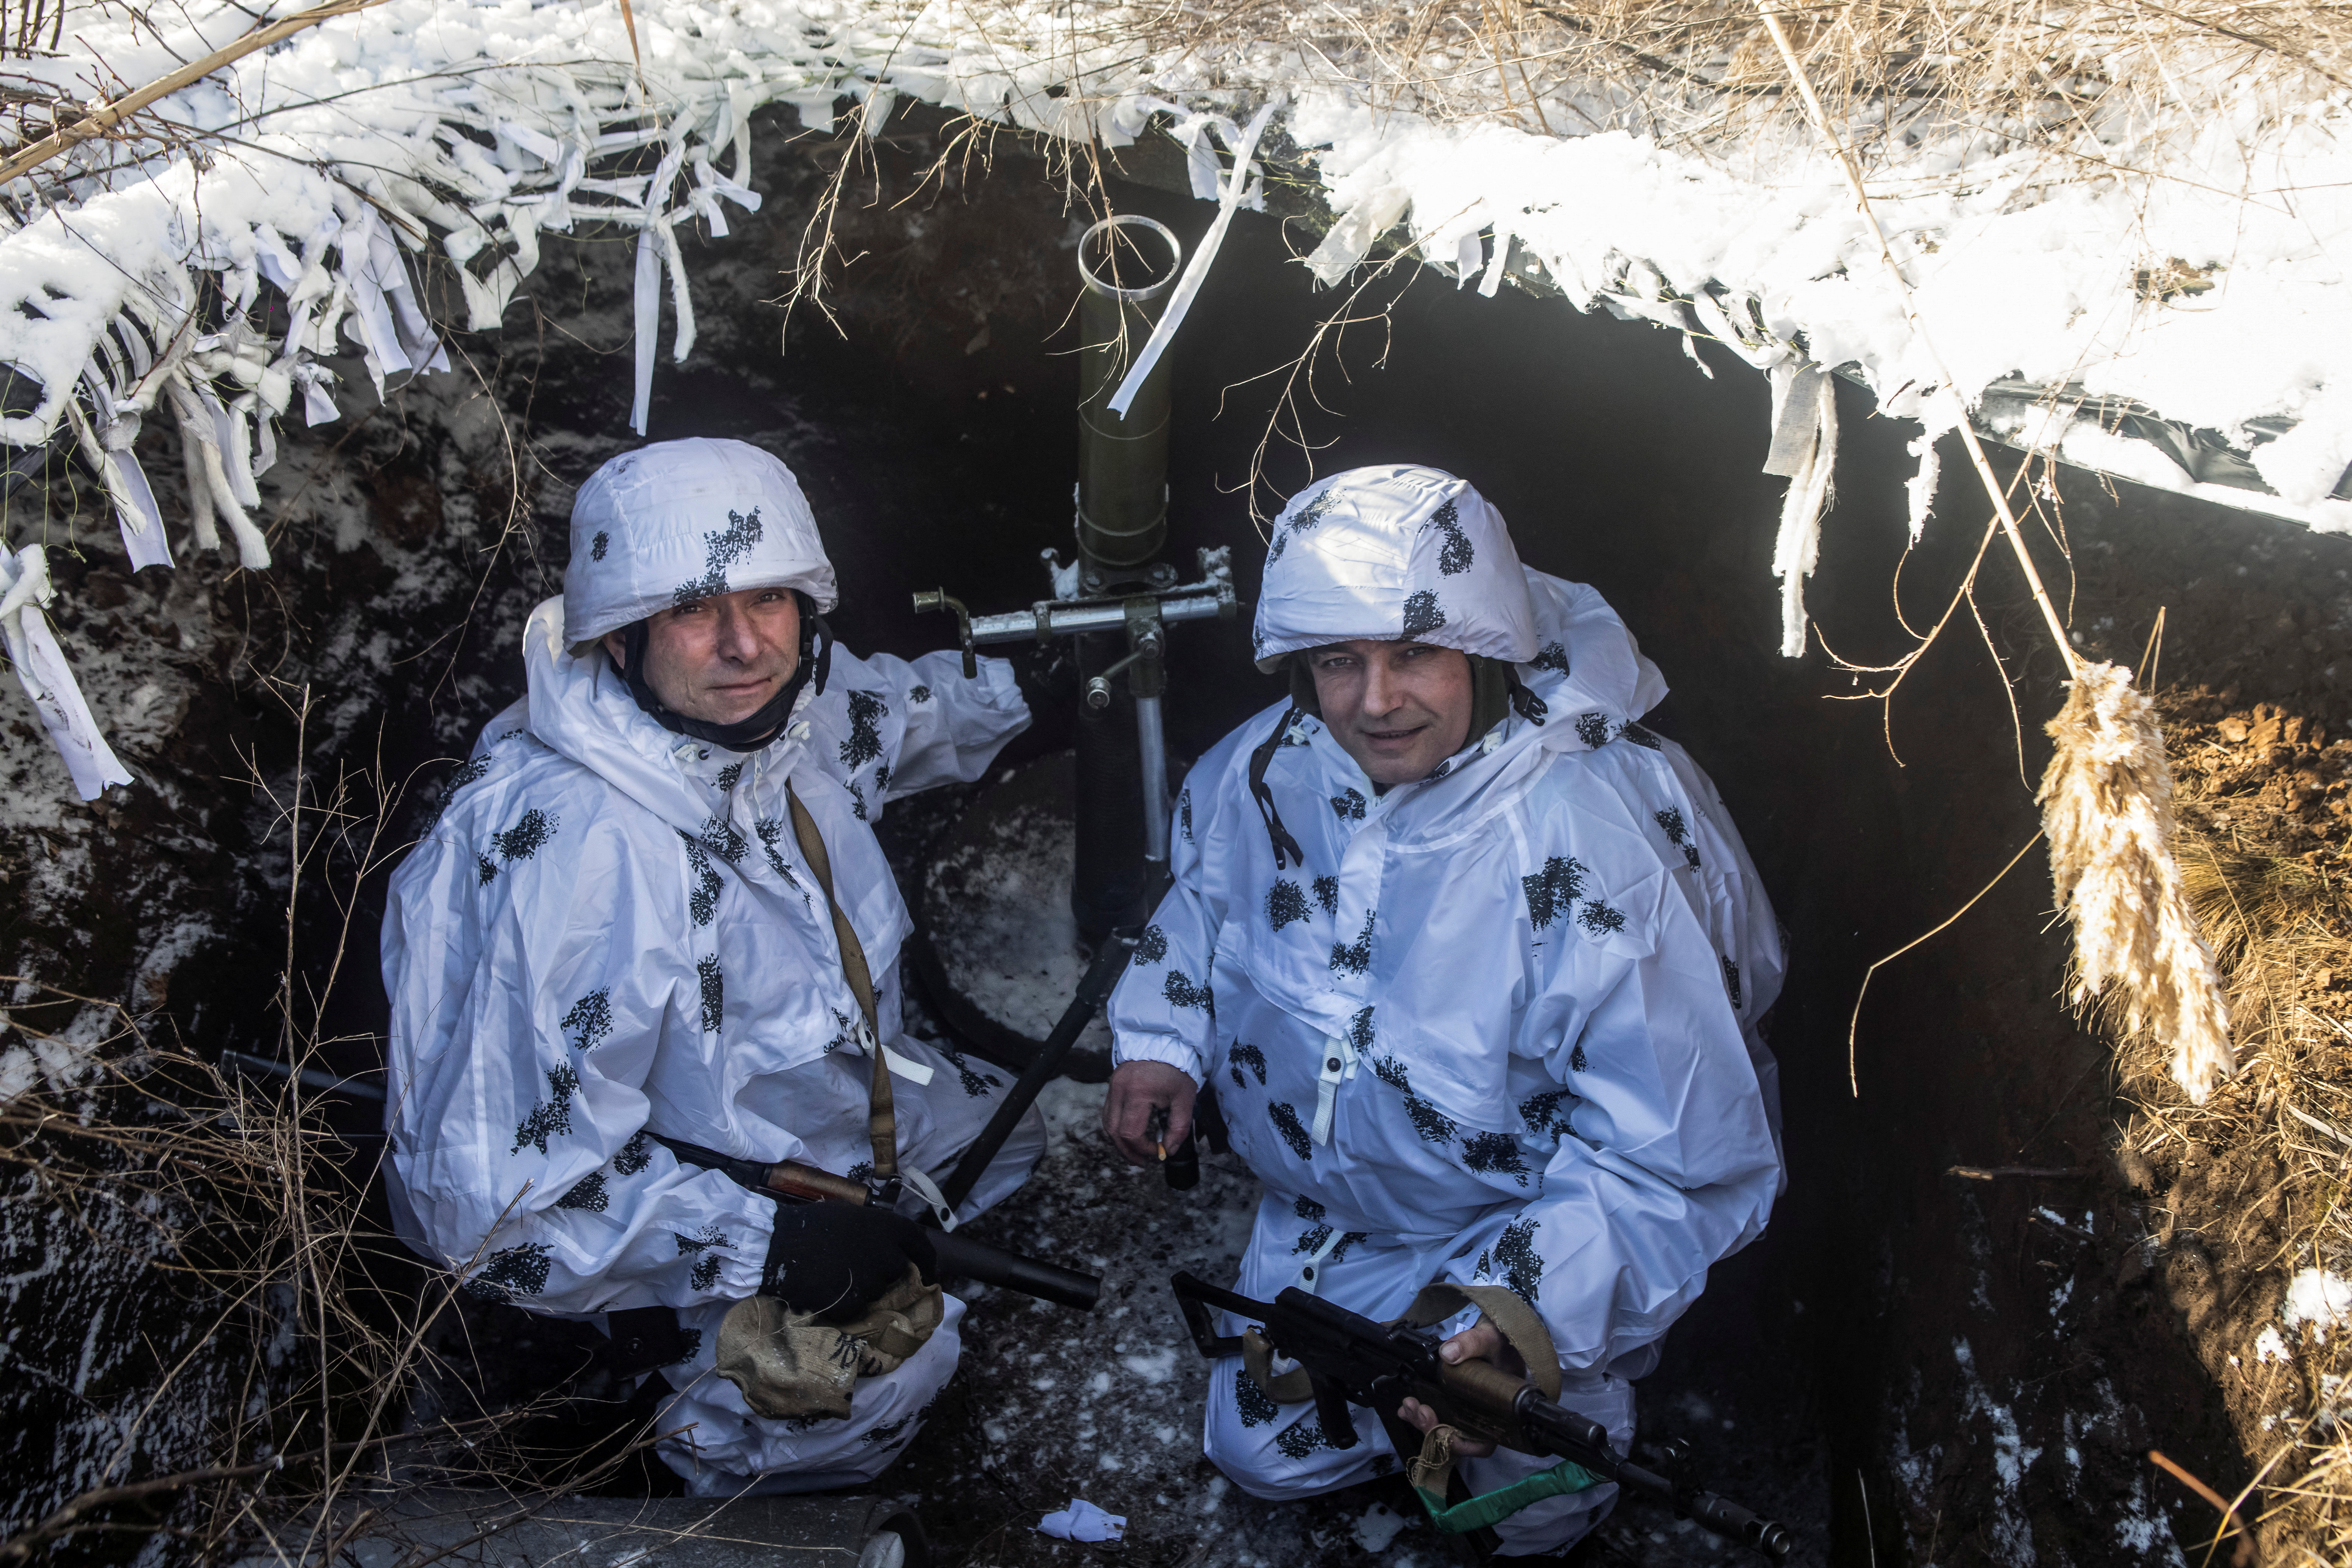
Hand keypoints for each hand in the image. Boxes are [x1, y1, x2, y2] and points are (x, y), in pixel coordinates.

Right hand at [761, 1200, 936, 1320]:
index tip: (926, 1271)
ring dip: (864, 1288)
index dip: (927, 1260)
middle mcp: (887, 1254)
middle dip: (886, 1273)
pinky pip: (857, 1307)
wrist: (777, 1246)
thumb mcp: (850, 1215)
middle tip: (865, 1271)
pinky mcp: (854, 1303)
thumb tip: (890, 1243)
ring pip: (877, 1291)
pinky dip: (846, 1302)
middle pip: (898, 1271)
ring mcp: (872, 1282)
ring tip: (837, 1277)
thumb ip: (875, 1228)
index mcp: (888, 1227)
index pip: (922, 1246)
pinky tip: (827, 1289)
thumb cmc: (811, 1224)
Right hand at [1102, 1061, 1195, 1166]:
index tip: (1158, 1152)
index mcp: (1138, 1093)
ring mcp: (1113, 1087)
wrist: (1165, 1041)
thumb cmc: (1177, 1069)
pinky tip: (1129, 1134)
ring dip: (1120, 1141)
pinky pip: (1108, 1112)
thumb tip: (1168, 1150)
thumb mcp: (1185, 1098)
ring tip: (1135, 1152)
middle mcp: (1119, 1090)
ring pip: (1108, 1124)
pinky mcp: (1112, 1085)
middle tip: (1143, 1162)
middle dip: (1128, 1151)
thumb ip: (1178, 1127)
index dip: (1144, 1149)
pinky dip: (1117, 1127)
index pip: (1131, 1133)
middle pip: (1114, 1132)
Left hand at [1395, 1315, 1523, 1458]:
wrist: (1492, 1338)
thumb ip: (1471, 1344)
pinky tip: (1407, 1405)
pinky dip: (1419, 1414)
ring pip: (1442, 1430)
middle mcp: (1482, 1420)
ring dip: (1422, 1421)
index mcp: (1499, 1414)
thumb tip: (1448, 1354)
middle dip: (1432, 1429)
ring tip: (1408, 1404)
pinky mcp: (1452, 1406)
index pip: (1482, 1445)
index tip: (1441, 1429)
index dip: (1460, 1444)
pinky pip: (1436, 1416)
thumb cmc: (1497, 1342)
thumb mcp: (1488, 1339)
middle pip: (1456, 1440)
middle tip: (1418, 1410)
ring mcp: (1465, 1414)